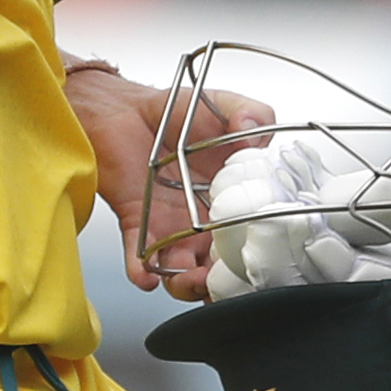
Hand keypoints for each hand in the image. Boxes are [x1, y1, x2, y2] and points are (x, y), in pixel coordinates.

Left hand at [65, 63, 275, 299]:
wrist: (129, 108)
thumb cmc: (180, 113)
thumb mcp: (228, 105)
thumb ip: (253, 114)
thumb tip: (255, 136)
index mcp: (232, 198)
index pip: (250, 238)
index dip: (257, 256)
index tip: (262, 260)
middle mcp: (203, 219)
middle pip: (219, 267)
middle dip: (223, 282)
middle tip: (226, 281)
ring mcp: (171, 225)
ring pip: (182, 271)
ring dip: (186, 284)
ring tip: (190, 280)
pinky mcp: (139, 222)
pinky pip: (139, 255)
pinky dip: (142, 270)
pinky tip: (147, 274)